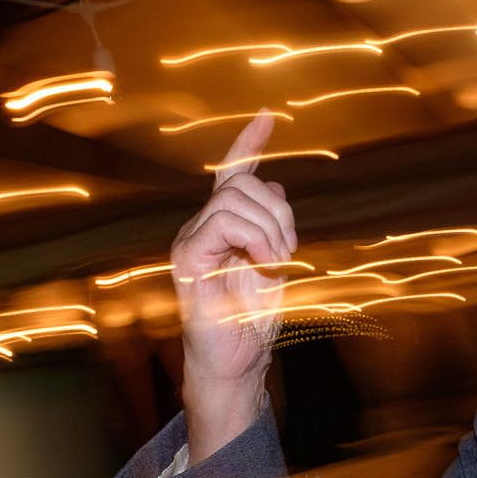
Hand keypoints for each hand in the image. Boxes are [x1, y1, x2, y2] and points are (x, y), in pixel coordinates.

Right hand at [170, 110, 298, 459]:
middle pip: (244, 183)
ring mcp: (191, 240)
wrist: (238, 361)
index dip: (249, 142)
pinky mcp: (187, 257)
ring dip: (270, 229)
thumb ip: (273, 228)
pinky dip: (255, 239)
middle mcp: (202, 227)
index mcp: (224, 226)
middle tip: (290, 252)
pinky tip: (264, 264)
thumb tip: (276, 187)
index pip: (234, 174)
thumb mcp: (275, 266)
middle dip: (280, 213)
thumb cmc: (252, 321)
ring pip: (234, 199)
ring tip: (277, 263)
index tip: (268, 116)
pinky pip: (221, 222)